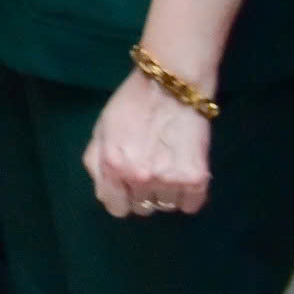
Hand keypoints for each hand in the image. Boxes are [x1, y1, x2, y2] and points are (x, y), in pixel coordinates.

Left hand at [81, 68, 213, 218]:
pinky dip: (188, 195)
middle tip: (148, 169)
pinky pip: (191, 205)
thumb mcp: (101, 130)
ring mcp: (170, 181)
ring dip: (166, 193)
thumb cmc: (132, 104)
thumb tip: (106, 190)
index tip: (126, 186)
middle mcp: (140, 179)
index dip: (120, 197)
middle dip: (141, 193)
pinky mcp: (196, 179)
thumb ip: (97, 163)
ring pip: (166, 207)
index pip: (115, 207)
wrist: (172, 85)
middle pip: (141, 208)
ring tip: (167, 167)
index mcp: (113, 167)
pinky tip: (183, 174)